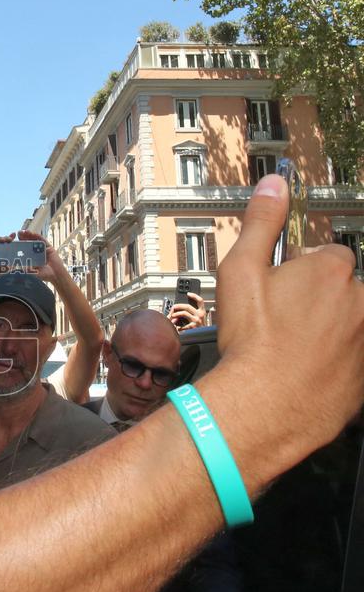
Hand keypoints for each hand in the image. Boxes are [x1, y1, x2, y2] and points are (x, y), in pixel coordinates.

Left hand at [15, 230, 61, 283]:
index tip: (13, 240)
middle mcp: (36, 251)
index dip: (19, 243)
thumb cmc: (44, 275)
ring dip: (30, 235)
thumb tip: (13, 268)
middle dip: (24, 237)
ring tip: (25, 231)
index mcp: (31, 256)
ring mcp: (42, 249)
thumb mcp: (32, 272)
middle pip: (29, 242)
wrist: (55, 275)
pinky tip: (33, 234)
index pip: (24, 248)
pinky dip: (38, 237)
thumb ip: (24, 269)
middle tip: (18, 233)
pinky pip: (43, 240)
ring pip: (35, 240)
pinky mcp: (49, 247)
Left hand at [169, 292, 205, 330]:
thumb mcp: (199, 318)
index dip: (194, 296)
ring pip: (184, 313)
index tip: (188, 294)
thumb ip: (193, 313)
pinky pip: (182, 324)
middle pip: (187, 306)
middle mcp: (200, 315)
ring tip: (172, 316)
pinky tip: (177, 327)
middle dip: (178, 306)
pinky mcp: (193, 327)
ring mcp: (196, 320)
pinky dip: (178, 326)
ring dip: (176, 314)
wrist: (203, 337)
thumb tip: (181, 310)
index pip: (200, 301)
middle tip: (174, 307)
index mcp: (202, 311)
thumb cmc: (200, 328)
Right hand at [216, 174, 363, 451]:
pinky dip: (334, 366)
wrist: (264, 405)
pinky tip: (302, 373)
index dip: (300, 271)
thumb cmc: (252, 342)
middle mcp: (360, 303)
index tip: (279, 289)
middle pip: (342, 292)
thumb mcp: (240, 272)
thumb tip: (273, 185)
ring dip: (327, 334)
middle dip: (317, 302)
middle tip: (281, 322)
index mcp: (332, 272)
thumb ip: (261, 224)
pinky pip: (352, 363)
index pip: (326, 257)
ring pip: (348, 328)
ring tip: (290, 350)